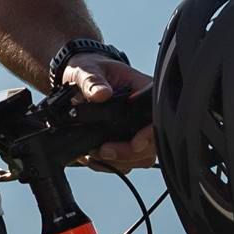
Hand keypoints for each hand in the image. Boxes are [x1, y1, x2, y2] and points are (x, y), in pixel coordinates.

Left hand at [62, 50, 156, 169]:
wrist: (77, 78)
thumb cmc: (88, 68)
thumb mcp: (87, 69)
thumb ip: (92, 80)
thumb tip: (101, 94)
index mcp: (143, 91)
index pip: (156, 118)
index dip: (149, 135)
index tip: (135, 143)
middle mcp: (143, 114)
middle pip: (150, 145)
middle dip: (128, 153)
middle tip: (103, 151)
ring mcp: (134, 130)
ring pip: (139, 158)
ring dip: (117, 162)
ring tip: (94, 154)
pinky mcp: (122, 141)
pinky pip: (124, 162)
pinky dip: (107, 164)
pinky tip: (92, 157)